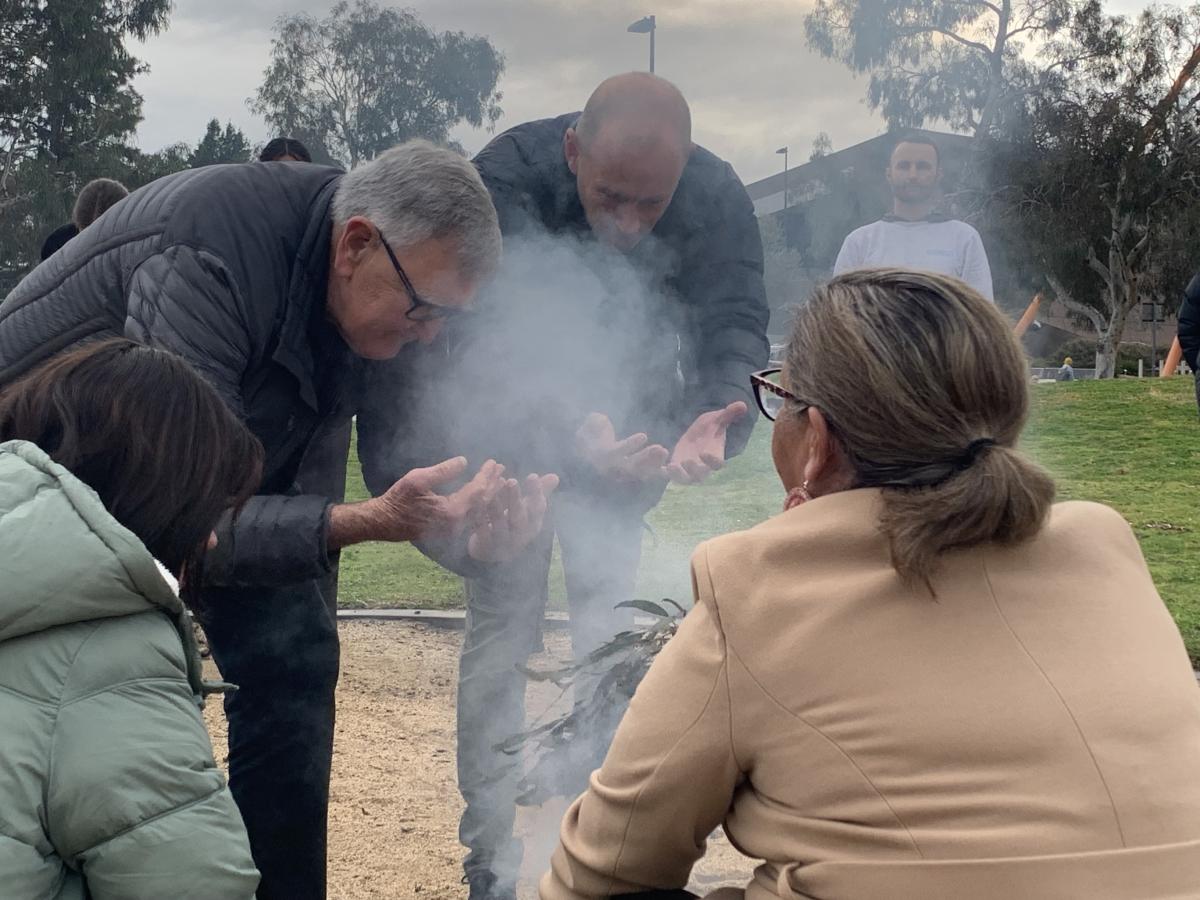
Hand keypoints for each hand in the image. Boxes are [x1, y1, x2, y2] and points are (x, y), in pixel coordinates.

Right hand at [330, 457, 505, 548]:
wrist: (384, 522)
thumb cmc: (398, 499)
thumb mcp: (418, 479)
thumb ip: (443, 470)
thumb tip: (464, 461)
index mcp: (452, 511)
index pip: (477, 491)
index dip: (487, 475)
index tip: (494, 462)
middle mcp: (457, 524)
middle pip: (483, 503)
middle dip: (493, 484)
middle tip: (502, 470)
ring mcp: (454, 530)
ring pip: (479, 512)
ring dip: (489, 495)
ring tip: (499, 481)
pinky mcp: (449, 531)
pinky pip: (472, 518)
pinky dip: (480, 505)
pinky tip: (484, 498)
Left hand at [467, 473, 560, 561]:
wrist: (493, 555)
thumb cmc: (513, 526)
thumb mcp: (528, 512)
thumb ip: (539, 494)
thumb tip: (555, 476)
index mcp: (533, 524)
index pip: (538, 509)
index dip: (536, 493)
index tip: (532, 476)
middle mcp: (520, 535)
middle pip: (519, 517)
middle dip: (516, 499)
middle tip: (512, 481)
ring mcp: (502, 541)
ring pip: (499, 522)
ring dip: (495, 505)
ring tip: (491, 488)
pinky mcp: (485, 545)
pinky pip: (481, 530)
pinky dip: (478, 516)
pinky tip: (475, 502)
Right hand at [575, 413, 669, 482]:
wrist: (591, 450)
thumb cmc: (592, 433)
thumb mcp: (590, 424)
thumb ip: (595, 422)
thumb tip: (601, 421)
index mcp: (600, 455)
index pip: (615, 452)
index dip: (629, 445)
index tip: (643, 436)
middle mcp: (611, 468)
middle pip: (629, 466)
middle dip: (645, 457)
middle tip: (660, 448)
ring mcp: (621, 473)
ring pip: (638, 472)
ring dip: (653, 464)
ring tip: (664, 452)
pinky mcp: (631, 474)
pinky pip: (644, 475)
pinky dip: (655, 472)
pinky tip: (667, 468)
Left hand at [665, 401, 746, 484]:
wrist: (698, 434)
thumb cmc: (710, 428)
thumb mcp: (718, 419)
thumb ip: (728, 414)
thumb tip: (743, 405)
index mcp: (715, 456)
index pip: (717, 463)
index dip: (712, 460)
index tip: (705, 452)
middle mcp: (703, 467)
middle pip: (700, 475)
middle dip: (694, 470)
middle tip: (687, 461)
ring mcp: (688, 469)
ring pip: (684, 478)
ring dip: (677, 475)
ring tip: (670, 467)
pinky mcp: (675, 466)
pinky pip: (669, 474)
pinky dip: (663, 472)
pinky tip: (658, 466)